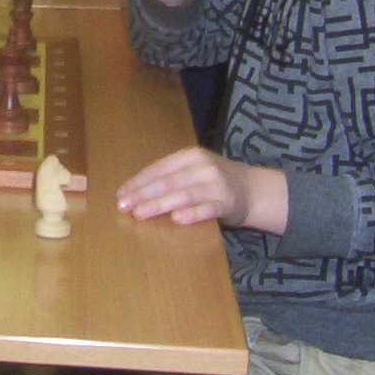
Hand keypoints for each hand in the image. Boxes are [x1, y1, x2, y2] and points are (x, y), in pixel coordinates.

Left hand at [116, 146, 287, 232]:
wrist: (254, 189)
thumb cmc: (214, 180)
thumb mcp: (193, 169)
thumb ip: (170, 176)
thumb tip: (134, 190)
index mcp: (190, 156)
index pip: (158, 169)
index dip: (138, 182)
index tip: (121, 194)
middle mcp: (203, 167)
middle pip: (167, 182)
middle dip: (143, 194)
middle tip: (124, 206)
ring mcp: (216, 185)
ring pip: (183, 195)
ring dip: (159, 205)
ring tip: (140, 213)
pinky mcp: (228, 203)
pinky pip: (207, 209)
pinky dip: (191, 213)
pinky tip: (176, 219)